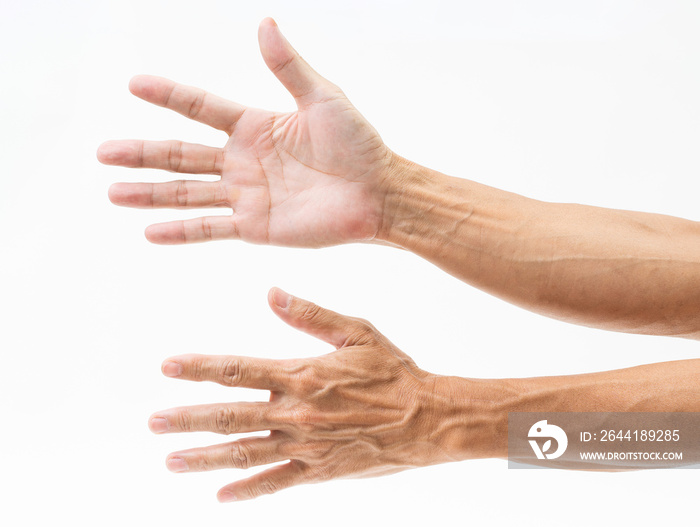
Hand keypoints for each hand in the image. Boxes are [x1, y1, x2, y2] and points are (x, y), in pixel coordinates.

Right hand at [98, 18, 395, 246]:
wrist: (378, 193)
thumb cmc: (358, 144)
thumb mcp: (323, 98)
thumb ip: (289, 67)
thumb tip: (265, 22)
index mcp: (254, 125)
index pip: (200, 107)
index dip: (168, 95)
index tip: (133, 84)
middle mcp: (242, 160)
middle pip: (182, 154)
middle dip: (142, 153)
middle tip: (103, 153)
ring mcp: (246, 195)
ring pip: (187, 192)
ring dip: (150, 193)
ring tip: (112, 191)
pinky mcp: (255, 226)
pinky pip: (211, 228)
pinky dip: (180, 231)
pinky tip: (149, 232)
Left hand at [148, 289, 488, 500]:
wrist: (429, 419)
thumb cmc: (394, 372)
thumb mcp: (356, 333)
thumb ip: (310, 315)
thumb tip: (271, 292)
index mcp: (302, 374)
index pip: (239, 370)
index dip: (200, 367)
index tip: (167, 366)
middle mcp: (297, 413)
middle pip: (231, 416)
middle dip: (188, 419)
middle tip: (154, 422)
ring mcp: (306, 446)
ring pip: (245, 453)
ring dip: (205, 458)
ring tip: (171, 461)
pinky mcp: (320, 471)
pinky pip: (276, 483)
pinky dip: (247, 490)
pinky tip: (220, 496)